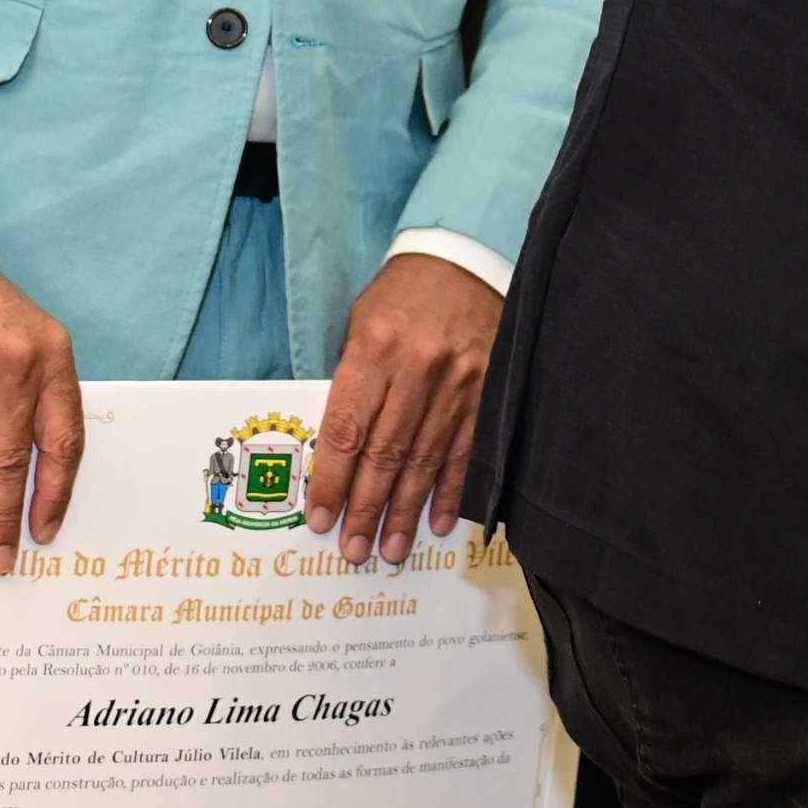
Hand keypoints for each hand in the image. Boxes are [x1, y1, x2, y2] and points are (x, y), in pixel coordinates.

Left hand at [306, 253, 503, 563]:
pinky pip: (466, 450)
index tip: (319, 517)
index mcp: (375, 348)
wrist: (465, 258)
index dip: (331, 480)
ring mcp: (458, 382)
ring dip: (406, 511)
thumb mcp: (361, 324)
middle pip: (385, 454)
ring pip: (425, 460)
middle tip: (353, 548)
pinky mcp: (487, 390)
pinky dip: (451, 490)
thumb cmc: (402, 294)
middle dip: (366, 508)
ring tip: (391, 548)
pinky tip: (438, 522)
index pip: (346, 429)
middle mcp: (417, 368)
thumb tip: (334, 452)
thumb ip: (350, 384)